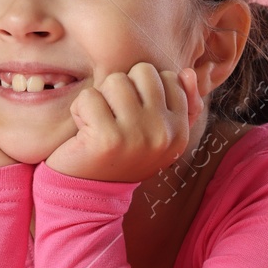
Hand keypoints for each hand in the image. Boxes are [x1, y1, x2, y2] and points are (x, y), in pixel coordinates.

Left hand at [44, 63, 203, 182]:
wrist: (91, 195)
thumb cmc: (122, 156)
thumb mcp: (158, 134)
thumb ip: (181, 105)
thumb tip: (187, 72)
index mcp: (180, 131)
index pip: (168, 77)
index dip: (143, 89)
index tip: (134, 117)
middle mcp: (164, 133)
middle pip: (143, 71)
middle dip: (123, 88)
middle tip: (115, 118)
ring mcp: (137, 136)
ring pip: (115, 80)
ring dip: (101, 98)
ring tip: (99, 123)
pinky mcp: (107, 139)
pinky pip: (89, 97)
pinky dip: (80, 111)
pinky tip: (84, 132)